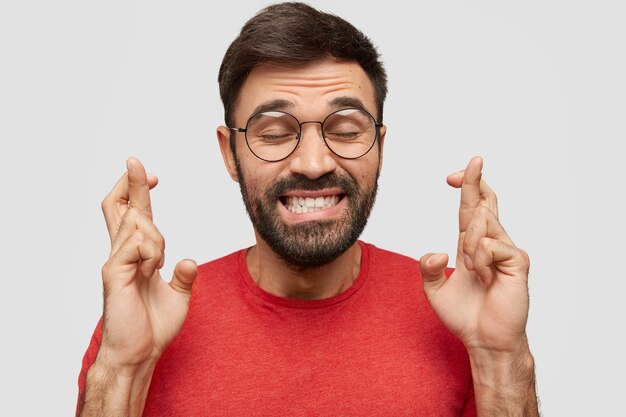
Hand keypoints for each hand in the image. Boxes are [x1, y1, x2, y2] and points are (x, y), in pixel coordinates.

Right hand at [98, 157, 197, 370]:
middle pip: (119, 207)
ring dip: (155, 235)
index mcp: (137, 256)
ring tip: (158, 264)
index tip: (153, 176)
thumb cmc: (153, 326)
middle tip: (136, 162)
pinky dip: (151, 250)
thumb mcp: (178, 296)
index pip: (133, 215)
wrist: (140, 352)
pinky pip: (135, 244)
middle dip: (130, 182)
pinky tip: (153, 269)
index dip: (140, 193)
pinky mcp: (114, 273)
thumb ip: (183, 276)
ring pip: (135, 223)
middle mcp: (123, 253)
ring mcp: (116, 261)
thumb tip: (189, 260)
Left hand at [419, 157, 530, 355]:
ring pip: (483, 222)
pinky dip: (480, 257)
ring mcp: (506, 251)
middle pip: (485, 202)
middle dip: (476, 179)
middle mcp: (491, 243)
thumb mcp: (434, 290)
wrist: (484, 341)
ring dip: (469, 241)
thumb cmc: (465, 316)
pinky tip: (481, 274)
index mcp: (472, 245)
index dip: (467, 187)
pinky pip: (492, 245)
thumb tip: (435, 252)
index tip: (453, 174)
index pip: (471, 208)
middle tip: (473, 160)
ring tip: (471, 268)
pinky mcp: (518, 262)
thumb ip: (428, 269)